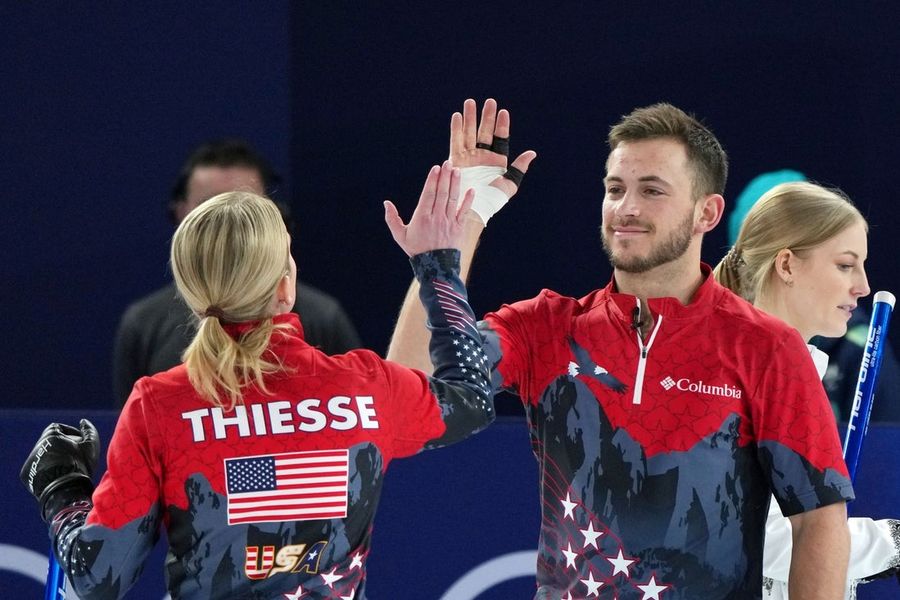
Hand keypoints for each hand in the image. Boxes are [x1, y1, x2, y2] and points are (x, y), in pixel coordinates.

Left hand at [20, 419, 99, 520]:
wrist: (64, 489)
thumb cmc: (79, 464)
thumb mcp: (90, 445)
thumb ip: (89, 430)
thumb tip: (83, 422)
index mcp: (51, 435)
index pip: (58, 427)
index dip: (70, 432)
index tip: (79, 441)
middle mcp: (37, 446)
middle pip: (50, 442)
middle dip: (62, 446)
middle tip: (74, 456)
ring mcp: (30, 460)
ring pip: (44, 455)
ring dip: (54, 458)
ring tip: (66, 468)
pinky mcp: (26, 474)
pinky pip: (37, 468)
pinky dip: (46, 470)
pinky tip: (57, 476)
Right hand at [384, 161, 474, 256]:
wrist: (435, 267)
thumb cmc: (416, 250)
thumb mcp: (400, 236)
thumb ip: (392, 218)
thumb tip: (386, 203)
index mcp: (422, 218)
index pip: (429, 195)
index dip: (433, 180)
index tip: (436, 168)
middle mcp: (436, 218)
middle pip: (442, 193)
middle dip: (445, 177)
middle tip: (448, 163)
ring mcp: (449, 222)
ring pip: (453, 199)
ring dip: (456, 184)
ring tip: (457, 171)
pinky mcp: (458, 228)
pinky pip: (464, 212)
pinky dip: (468, 201)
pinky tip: (471, 189)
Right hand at [450, 98, 536, 223]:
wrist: (473, 208)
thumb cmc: (492, 200)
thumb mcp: (509, 184)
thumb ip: (519, 168)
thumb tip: (532, 153)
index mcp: (496, 160)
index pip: (500, 138)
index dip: (502, 125)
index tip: (504, 112)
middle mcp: (483, 156)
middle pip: (485, 132)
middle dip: (486, 116)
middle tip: (489, 101)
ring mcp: (469, 156)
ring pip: (470, 133)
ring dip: (470, 118)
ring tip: (470, 102)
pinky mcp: (456, 159)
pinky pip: (456, 141)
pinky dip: (456, 129)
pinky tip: (457, 116)